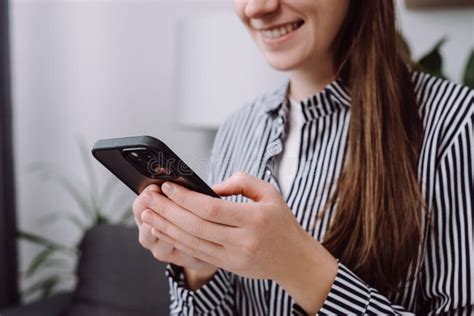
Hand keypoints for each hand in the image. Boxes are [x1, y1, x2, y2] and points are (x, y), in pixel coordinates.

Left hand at [141, 172, 337, 312]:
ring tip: (148, 214)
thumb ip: (241, 181)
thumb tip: (210, 186)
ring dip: (166, 227)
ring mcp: (234, 257)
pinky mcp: (228, 266)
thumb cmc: (281, 222)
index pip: (211, 208)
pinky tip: (163, 230)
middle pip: (196, 226)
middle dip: (168, 211)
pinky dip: (176, 241)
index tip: (168, 186)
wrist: (294, 260)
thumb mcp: (270, 193)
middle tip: (149, 198)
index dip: (185, 198)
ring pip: (192, 242)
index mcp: (255, 218)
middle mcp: (243, 240)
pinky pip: (197, 253)